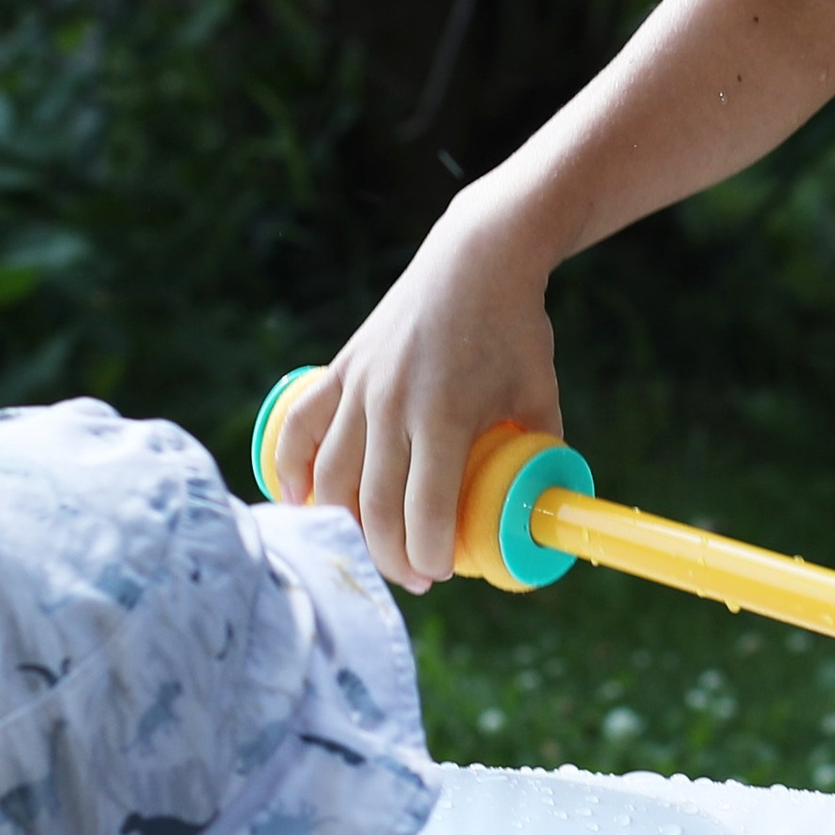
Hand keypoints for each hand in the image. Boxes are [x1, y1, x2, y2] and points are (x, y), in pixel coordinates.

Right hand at [261, 190, 561, 588]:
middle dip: (393, 556)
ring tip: (373, 545)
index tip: (442, 573)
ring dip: (346, 524)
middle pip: (375, 507)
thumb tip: (542, 507)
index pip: (425, 513)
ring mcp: (361, 386)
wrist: (477, 258)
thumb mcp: (540, 394)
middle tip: (416, 576)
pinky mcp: (341, 368)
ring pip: (332, 478)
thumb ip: (541, 450)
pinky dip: (291, 467)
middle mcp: (394, 406)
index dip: (430, 556)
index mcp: (447, 417)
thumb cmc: (515, 329)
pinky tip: (297, 499)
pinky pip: (301, 427)